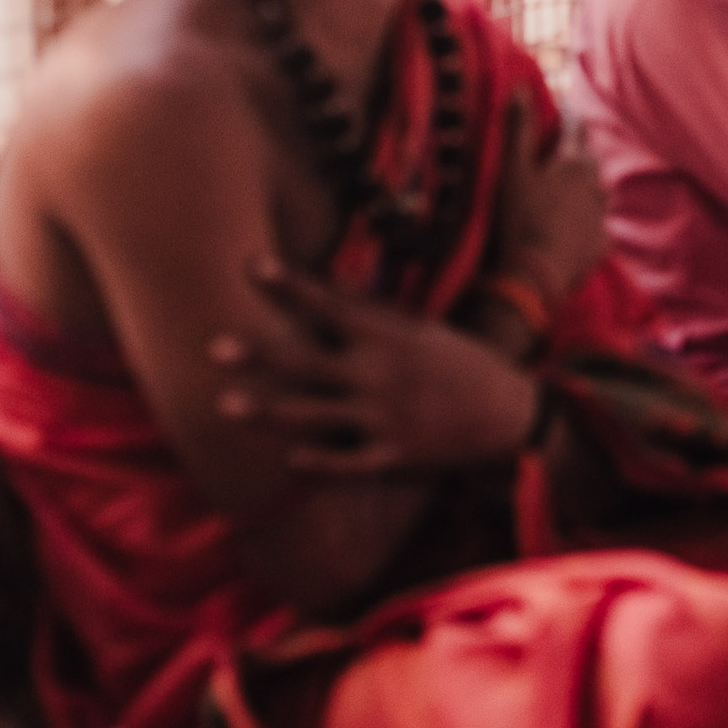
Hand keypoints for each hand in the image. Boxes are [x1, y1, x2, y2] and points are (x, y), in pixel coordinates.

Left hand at [215, 259, 540, 475]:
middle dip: (260, 353)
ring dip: (266, 410)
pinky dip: (317, 461)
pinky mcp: (396, 457)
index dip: (288, 284)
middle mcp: (381, 376)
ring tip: (225, 405)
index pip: (328, 304)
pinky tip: (288, 458)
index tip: (249, 263)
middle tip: (214, 345)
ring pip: (312, 416)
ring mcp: (386, 418)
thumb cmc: (464, 365)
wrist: (513, 416)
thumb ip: (374, 314)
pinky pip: (347, 464)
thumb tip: (327, 287)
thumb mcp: (424, 331)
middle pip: (306, 361)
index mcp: (389, 338)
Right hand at [492, 92, 607, 301]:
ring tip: (575, 182)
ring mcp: (601, 216)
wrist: (534, 274)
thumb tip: (520, 87)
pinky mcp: (601, 244)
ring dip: (588, 183)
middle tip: (570, 144)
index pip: (574, 129)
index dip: (568, 118)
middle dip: (579, 148)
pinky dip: (589, 219)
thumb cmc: (518, 217)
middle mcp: (595, 185)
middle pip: (590, 158)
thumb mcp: (511, 169)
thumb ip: (518, 127)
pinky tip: (580, 224)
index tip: (565, 111)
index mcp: (573, 162)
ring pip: (599, 190)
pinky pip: (598, 225)